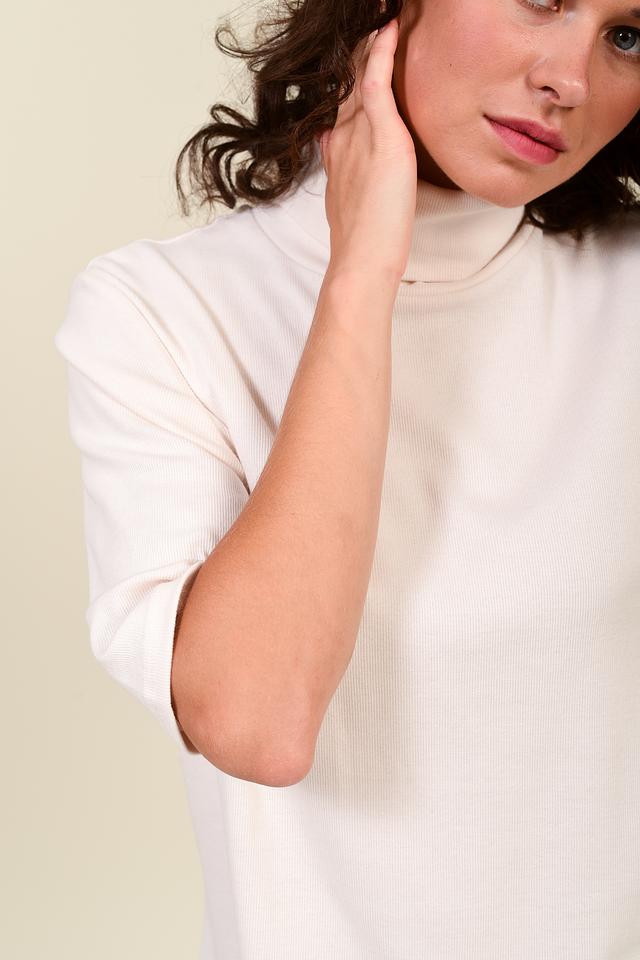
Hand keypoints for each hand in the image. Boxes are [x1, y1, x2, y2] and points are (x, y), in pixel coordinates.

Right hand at [317, 18, 416, 282]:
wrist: (362, 261)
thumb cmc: (365, 242)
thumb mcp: (352, 200)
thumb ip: (349, 173)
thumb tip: (342, 156)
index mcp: (338, 148)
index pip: (345, 100)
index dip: (351, 73)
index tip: (358, 52)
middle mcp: (343, 134)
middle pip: (349, 79)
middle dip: (357, 50)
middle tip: (367, 18)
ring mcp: (358, 133)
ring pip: (360, 72)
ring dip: (368, 41)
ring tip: (378, 12)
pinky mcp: (379, 135)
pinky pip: (377, 80)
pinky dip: (382, 51)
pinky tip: (389, 26)